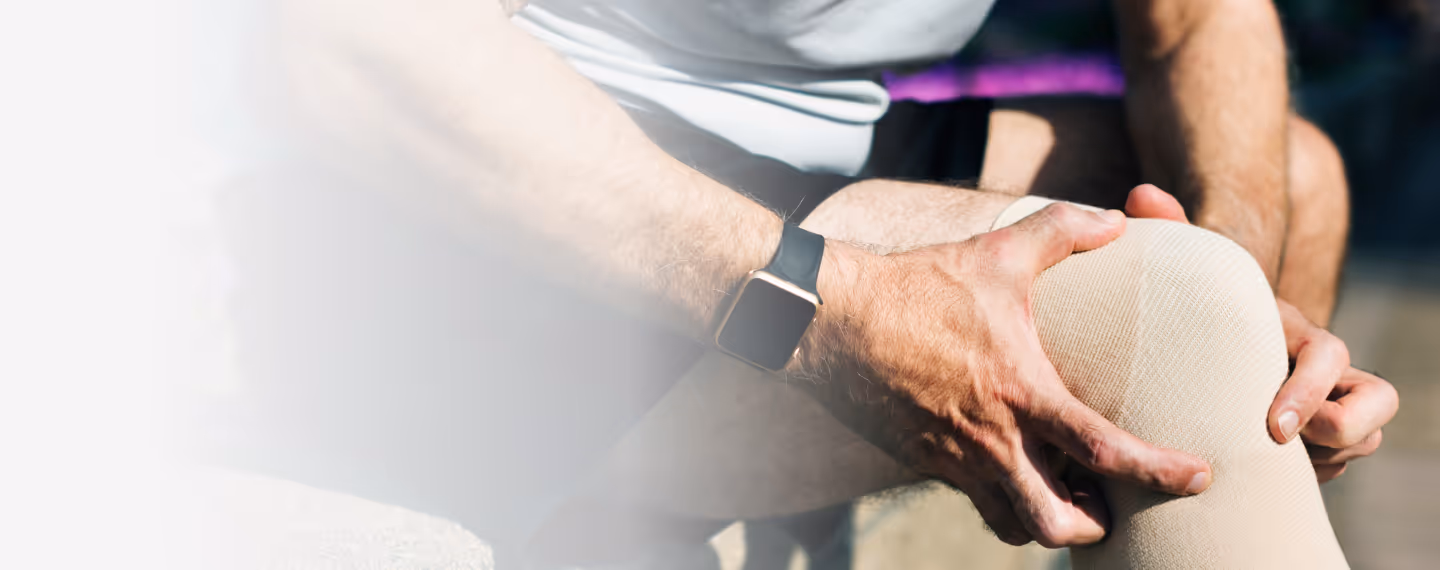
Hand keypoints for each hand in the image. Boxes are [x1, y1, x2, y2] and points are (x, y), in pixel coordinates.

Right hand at [801, 203, 1211, 547]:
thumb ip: (1062, 230)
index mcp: (1022, 393)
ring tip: (1064, 492)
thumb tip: (1118, 219)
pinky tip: (1009, 466)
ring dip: (1047, 520)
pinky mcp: (925, 461)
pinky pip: (974, 499)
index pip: (1104, 451)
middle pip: (1057, 523)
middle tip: (1111, 502)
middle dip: (1095, 526)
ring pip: (1012, 526)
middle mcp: (992, 441)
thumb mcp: (997, 252)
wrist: (835, 323)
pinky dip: (1002, 497)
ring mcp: (955, 459)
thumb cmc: (920, 286)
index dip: (1159, 471)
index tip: (1200, 476)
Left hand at [1125, 184, 1398, 481]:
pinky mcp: (1316, 440)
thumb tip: (1141, 195)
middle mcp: (1319, 368)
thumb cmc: (1182, 313)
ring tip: (1260, 457)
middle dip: (1336, 433)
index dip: (1312, 392)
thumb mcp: (1177, 279)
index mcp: (1290, 332)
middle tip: (1277, 447)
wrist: (1189, 354)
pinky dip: (1308, 473)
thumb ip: (1168, 234)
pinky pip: (1334, 466)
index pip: (1332, 357)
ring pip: (1358, 440)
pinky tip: (1256, 470)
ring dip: (1320, 457)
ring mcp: (1324, 405)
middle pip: (1373, 404)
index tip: (1272, 427)